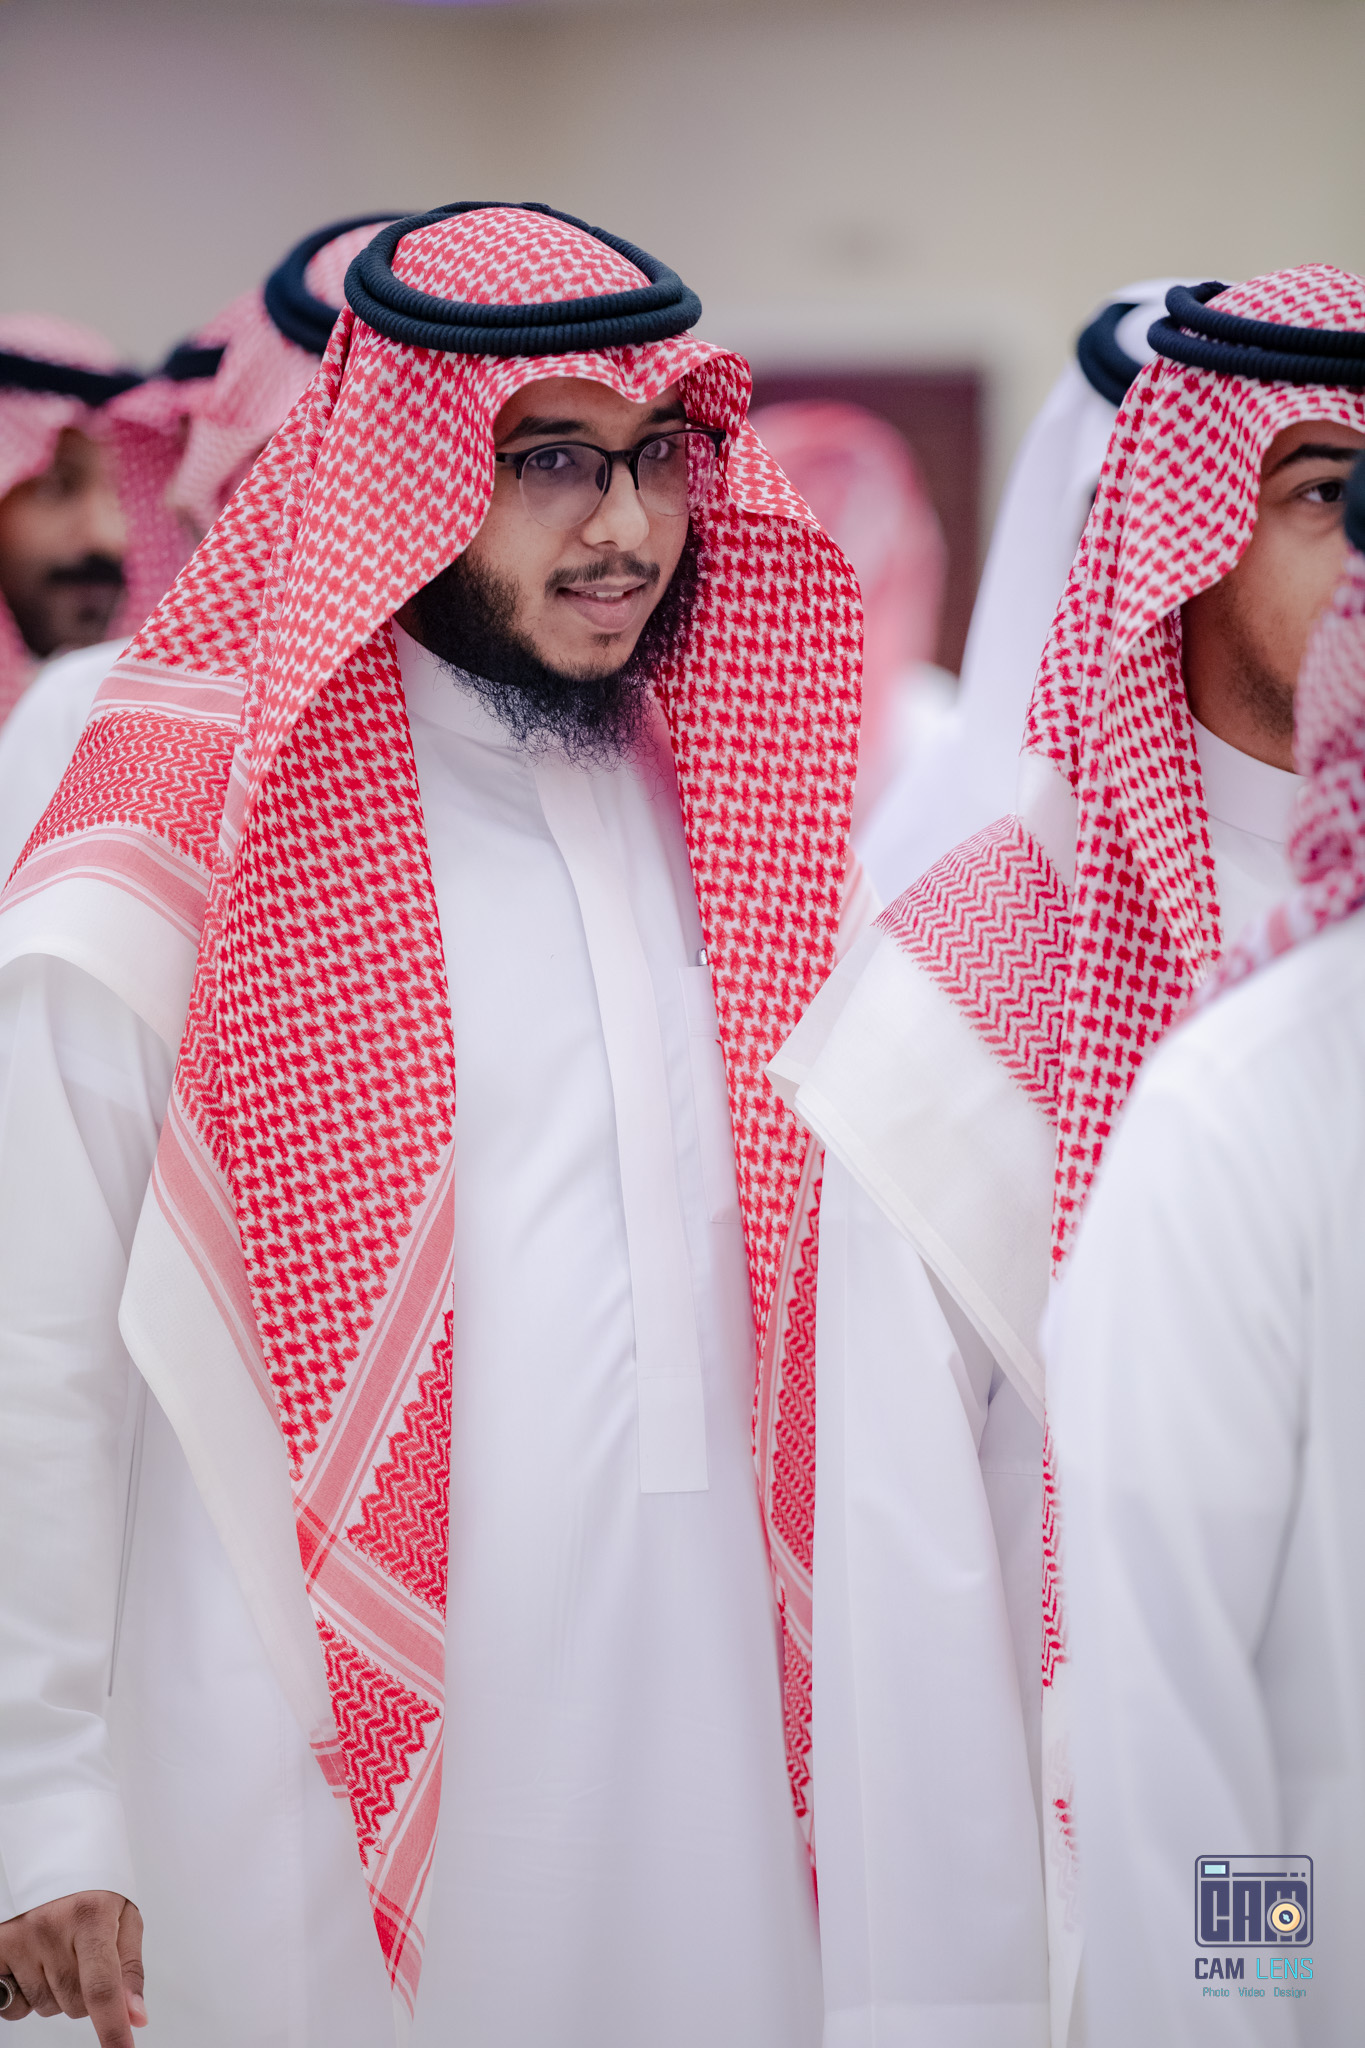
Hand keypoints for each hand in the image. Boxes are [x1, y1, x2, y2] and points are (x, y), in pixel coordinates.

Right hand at [0, 1891, 144, 2042]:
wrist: (51, 1858)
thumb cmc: (92, 1888)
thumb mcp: (123, 1915)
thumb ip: (130, 1968)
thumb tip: (136, 2016)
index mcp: (90, 1915)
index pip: (102, 1987)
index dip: (112, 2027)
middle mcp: (50, 1929)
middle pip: (76, 2005)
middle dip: (85, 1993)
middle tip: (82, 1954)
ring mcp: (18, 1940)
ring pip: (47, 2007)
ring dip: (56, 1992)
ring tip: (57, 1951)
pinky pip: (13, 2006)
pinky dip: (26, 1996)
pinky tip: (32, 1964)